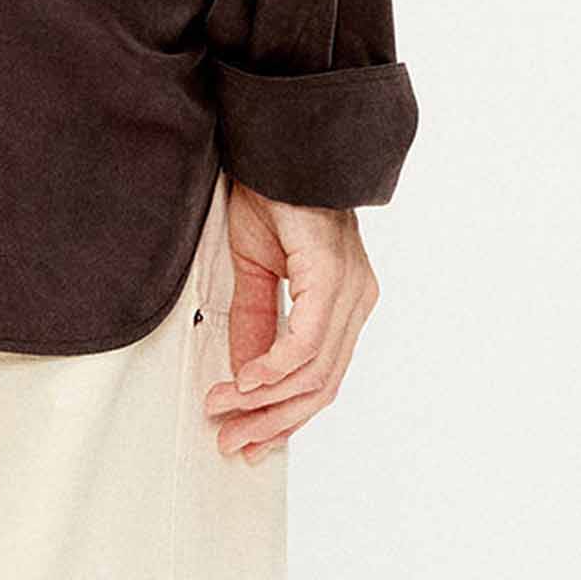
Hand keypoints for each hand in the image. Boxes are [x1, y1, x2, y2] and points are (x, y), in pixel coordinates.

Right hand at [202, 178, 379, 463]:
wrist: (277, 141)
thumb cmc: (270, 192)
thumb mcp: (253, 268)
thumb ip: (255, 323)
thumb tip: (244, 377)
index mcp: (343, 301)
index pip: (320, 378)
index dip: (283, 416)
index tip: (246, 437)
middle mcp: (357, 301)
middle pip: (320, 386)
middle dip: (271, 420)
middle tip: (231, 438)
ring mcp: (351, 290)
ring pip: (315, 372)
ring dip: (264, 400)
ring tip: (224, 409)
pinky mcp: (334, 276)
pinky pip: (308, 340)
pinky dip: (274, 366)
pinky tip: (246, 379)